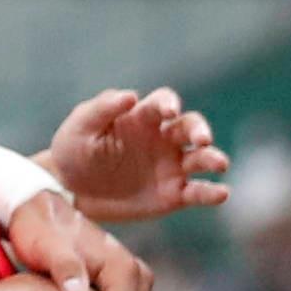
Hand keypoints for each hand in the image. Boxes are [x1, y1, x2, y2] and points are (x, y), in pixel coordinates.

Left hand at [44, 89, 228, 221]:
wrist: (68, 192)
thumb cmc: (73, 151)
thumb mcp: (79, 128)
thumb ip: (101, 109)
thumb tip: (130, 96)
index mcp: (142, 118)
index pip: (164, 103)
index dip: (169, 103)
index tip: (168, 110)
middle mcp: (164, 139)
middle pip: (191, 127)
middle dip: (200, 130)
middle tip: (202, 139)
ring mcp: (172, 167)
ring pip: (202, 158)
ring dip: (213, 159)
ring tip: (219, 164)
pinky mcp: (173, 195)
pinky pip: (198, 192)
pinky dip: (212, 192)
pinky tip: (221, 193)